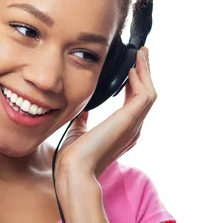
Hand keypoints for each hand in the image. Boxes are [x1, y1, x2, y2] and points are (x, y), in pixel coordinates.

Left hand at [54, 47, 156, 181]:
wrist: (73, 169)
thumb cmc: (74, 156)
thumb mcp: (79, 131)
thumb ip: (84, 119)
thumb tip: (83, 108)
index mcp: (123, 131)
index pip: (134, 102)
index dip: (134, 83)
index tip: (130, 67)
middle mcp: (133, 129)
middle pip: (146, 95)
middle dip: (144, 72)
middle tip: (142, 53)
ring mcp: (134, 126)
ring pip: (149, 93)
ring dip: (145, 72)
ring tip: (141, 53)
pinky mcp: (130, 121)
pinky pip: (144, 95)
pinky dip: (141, 79)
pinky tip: (132, 67)